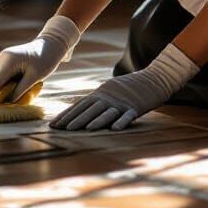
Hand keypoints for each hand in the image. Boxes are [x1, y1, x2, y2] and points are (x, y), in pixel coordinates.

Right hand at [0, 14, 80, 105]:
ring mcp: (2, 58)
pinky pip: (0, 76)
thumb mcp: (34, 78)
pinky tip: (9, 92)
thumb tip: (6, 103)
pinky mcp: (5, 60)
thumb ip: (19, 91)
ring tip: (3, 103)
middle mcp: (2, 58)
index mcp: (8, 61)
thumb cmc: (45, 60)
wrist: (51, 44)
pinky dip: (3, 85)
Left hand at [48, 41, 199, 130]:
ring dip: (95, 121)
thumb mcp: (110, 89)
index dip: (66, 115)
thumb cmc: (130, 86)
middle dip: (74, 120)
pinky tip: (115, 129)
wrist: (154, 78)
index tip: (53, 125)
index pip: (80, 105)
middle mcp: (108, 97)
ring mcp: (122, 102)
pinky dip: (122, 122)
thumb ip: (95, 98)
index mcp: (101, 93)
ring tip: (84, 130)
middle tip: (60, 130)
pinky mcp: (136, 106)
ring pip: (107, 112)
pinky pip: (128, 115)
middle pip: (90, 109)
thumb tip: (77, 106)